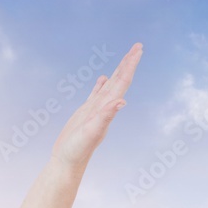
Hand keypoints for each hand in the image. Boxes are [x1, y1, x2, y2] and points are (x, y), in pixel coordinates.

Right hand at [50, 42, 142, 172]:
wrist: (68, 162)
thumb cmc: (78, 149)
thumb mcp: (91, 132)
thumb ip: (105, 116)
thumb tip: (122, 101)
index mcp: (108, 108)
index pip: (122, 82)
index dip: (130, 65)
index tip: (138, 50)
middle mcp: (105, 107)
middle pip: (120, 80)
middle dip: (129, 63)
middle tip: (138, 46)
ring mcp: (96, 109)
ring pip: (110, 85)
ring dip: (118, 71)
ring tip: (127, 57)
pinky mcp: (86, 112)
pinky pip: (96, 94)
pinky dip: (101, 84)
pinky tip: (103, 78)